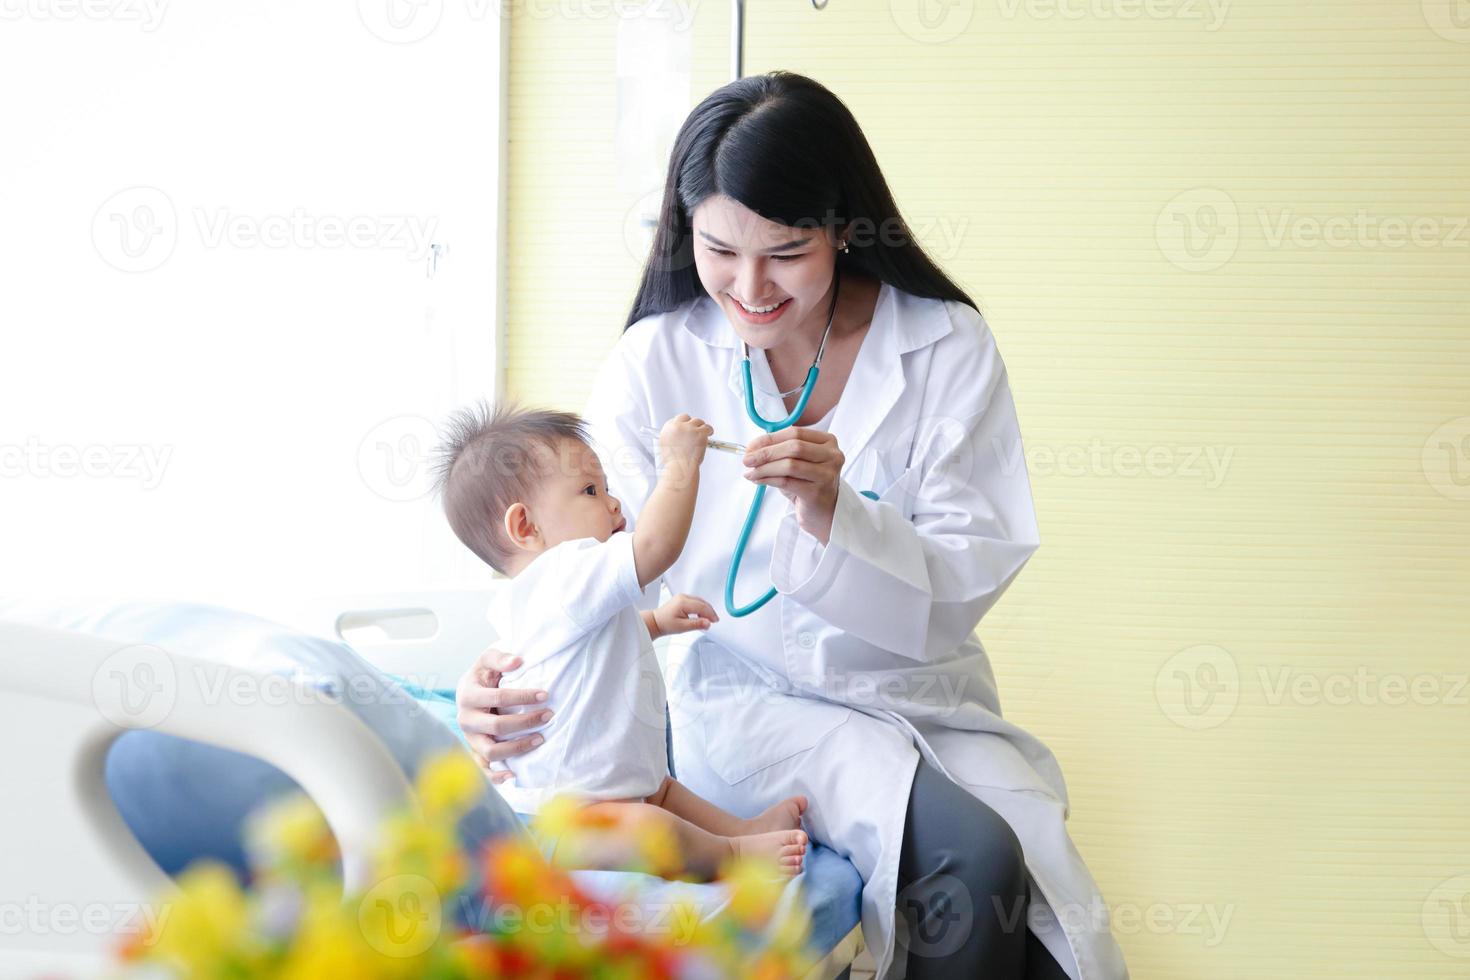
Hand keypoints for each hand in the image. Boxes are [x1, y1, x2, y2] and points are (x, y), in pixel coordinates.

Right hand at [454, 646, 551, 783]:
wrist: (468, 691)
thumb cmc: (482, 675)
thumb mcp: (487, 659)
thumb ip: (500, 658)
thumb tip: (518, 661)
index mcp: (468, 695)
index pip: (498, 698)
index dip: (523, 697)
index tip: (545, 695)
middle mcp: (465, 719)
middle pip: (497, 727)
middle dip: (526, 722)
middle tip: (549, 716)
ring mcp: (469, 738)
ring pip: (491, 751)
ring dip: (518, 748)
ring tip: (540, 739)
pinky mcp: (473, 751)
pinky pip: (482, 769)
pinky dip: (496, 776)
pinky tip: (514, 775)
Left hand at [654, 593, 719, 635]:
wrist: (656, 622)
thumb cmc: (665, 624)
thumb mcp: (682, 627)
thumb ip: (696, 624)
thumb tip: (708, 623)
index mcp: (683, 602)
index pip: (702, 607)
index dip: (710, 614)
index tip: (715, 621)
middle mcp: (683, 597)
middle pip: (702, 602)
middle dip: (710, 611)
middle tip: (714, 621)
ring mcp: (682, 596)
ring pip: (700, 601)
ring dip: (706, 609)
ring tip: (708, 619)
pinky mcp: (682, 599)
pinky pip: (696, 601)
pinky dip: (701, 607)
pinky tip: (701, 615)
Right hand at [658, 413, 713, 470]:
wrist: (680, 468)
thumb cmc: (674, 462)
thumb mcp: (667, 447)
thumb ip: (673, 438)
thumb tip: (680, 437)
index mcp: (668, 429)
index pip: (675, 420)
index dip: (682, 424)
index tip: (686, 428)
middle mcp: (678, 426)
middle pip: (685, 417)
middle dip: (690, 423)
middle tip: (695, 430)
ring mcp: (689, 428)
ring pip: (697, 421)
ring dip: (701, 427)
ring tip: (703, 433)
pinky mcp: (700, 433)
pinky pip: (707, 427)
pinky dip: (709, 430)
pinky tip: (710, 433)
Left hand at [742, 428, 842, 543]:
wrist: (823, 512)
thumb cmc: (808, 484)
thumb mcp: (796, 462)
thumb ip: (779, 452)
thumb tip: (751, 449)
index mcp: (827, 442)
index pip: (795, 433)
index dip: (770, 438)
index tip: (751, 446)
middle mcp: (832, 456)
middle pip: (793, 447)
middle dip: (766, 452)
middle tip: (747, 459)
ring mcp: (827, 474)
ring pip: (790, 465)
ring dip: (765, 468)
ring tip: (750, 473)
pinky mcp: (817, 492)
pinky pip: (787, 482)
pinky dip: (768, 480)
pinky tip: (758, 480)